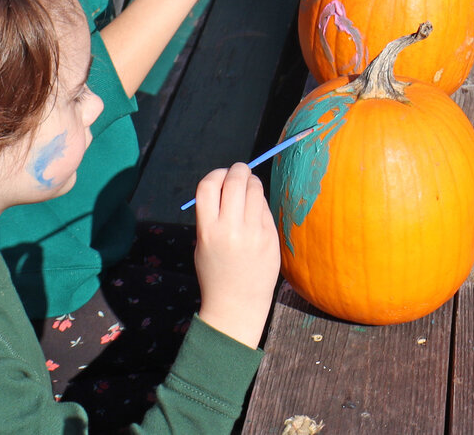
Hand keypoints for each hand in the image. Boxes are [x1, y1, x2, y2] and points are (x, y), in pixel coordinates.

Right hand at [193, 163, 279, 349]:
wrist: (237, 303)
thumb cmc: (215, 272)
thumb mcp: (203, 244)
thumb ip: (212, 215)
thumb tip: (225, 182)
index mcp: (208, 230)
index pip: (208, 186)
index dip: (215, 175)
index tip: (220, 176)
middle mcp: (232, 228)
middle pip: (235, 181)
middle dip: (237, 170)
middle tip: (239, 170)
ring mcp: (254, 232)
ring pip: (255, 189)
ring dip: (251, 182)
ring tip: (248, 186)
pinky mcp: (271, 236)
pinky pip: (265, 207)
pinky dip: (259, 202)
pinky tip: (255, 210)